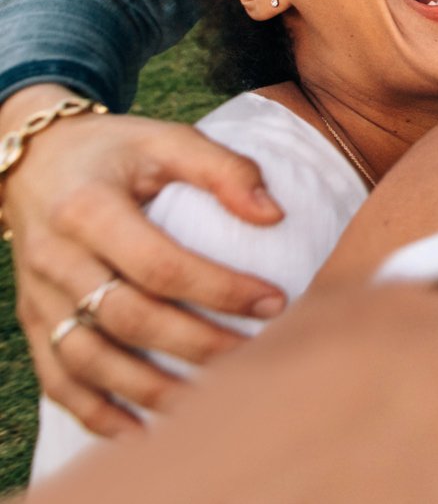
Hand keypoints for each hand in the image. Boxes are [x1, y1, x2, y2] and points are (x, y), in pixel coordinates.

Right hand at [1, 85, 287, 435]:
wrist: (31, 160)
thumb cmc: (115, 151)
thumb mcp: (166, 138)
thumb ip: (222, 169)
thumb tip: (274, 215)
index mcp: (88, 208)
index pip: (159, 264)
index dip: (219, 289)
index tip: (274, 301)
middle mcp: (56, 258)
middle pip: (127, 318)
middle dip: (195, 344)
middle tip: (255, 357)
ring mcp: (39, 297)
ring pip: (90, 360)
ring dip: (150, 390)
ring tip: (211, 404)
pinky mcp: (33, 322)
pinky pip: (58, 379)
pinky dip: (96, 413)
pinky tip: (141, 432)